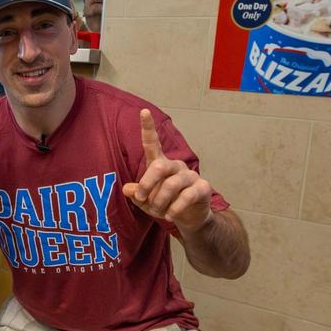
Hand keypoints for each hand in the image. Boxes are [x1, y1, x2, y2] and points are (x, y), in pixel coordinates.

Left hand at [121, 109, 213, 229]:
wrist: (189, 219)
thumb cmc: (165, 204)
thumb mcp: (146, 201)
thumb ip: (136, 194)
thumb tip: (127, 189)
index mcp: (160, 164)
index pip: (153, 143)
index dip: (148, 127)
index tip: (143, 111)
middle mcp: (176, 166)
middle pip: (158, 167)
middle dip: (146, 184)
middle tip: (141, 199)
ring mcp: (190, 175)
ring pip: (171, 185)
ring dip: (160, 203)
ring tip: (158, 213)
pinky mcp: (203, 187)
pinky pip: (186, 197)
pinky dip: (174, 209)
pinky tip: (170, 215)